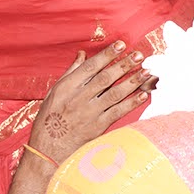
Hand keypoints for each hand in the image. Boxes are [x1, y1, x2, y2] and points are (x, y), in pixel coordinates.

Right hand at [28, 41, 150, 163]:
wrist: (46, 149)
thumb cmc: (49, 118)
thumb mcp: (55, 91)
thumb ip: (71, 72)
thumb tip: (83, 54)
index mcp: (67, 87)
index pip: (90, 67)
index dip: (107, 55)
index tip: (121, 45)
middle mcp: (78, 99)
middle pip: (105, 78)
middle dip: (124, 65)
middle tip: (140, 55)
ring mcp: (89, 113)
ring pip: (114, 94)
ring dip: (132, 82)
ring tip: (147, 72)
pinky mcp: (97, 127)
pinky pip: (117, 112)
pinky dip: (131, 103)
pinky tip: (143, 94)